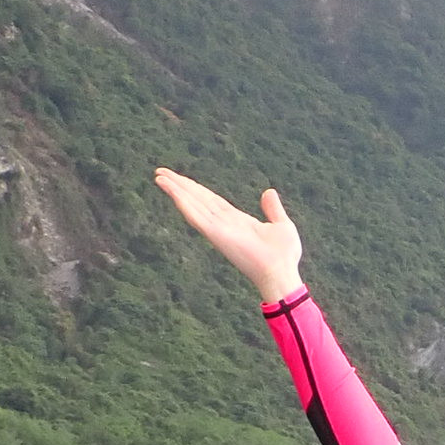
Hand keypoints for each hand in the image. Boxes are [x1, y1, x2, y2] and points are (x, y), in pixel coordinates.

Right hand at [154, 166, 303, 300]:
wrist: (282, 273)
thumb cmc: (284, 256)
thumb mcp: (281, 225)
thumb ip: (273, 209)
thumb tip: (268, 191)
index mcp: (236, 220)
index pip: (211, 200)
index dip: (195, 188)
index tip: (180, 178)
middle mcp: (223, 224)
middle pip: (197, 199)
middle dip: (180, 185)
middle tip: (160, 172)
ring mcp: (218, 229)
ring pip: (192, 205)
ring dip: (175, 190)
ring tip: (159, 177)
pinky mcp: (216, 235)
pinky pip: (195, 216)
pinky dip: (182, 202)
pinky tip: (170, 190)